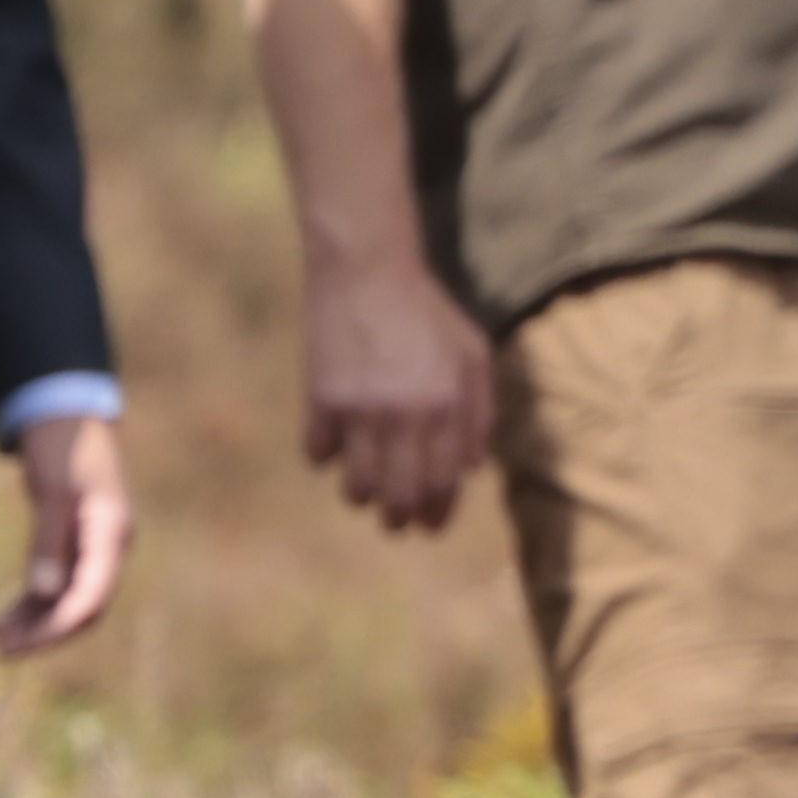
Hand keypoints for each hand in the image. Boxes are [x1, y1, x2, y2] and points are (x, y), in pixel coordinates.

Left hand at [0, 406, 132, 659]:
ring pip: (69, 601)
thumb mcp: (52, 490)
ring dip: (35, 623)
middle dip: (44, 632)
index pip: (92, 596)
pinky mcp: (75, 544)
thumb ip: (49, 541)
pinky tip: (6, 620)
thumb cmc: (61, 444)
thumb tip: (43, 594)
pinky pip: (58, 585)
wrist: (65, 412)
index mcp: (112, 532)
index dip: (59, 624)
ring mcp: (94, 547)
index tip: (22, 642)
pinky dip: (34, 604)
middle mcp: (109, 546)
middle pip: (84, 608)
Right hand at [300, 247, 496, 536]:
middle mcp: (405, 414)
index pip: (443, 481)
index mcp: (447, 404)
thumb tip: (468, 468)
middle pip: (399, 494)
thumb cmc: (427, 313)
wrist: (366, 272)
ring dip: (362, 495)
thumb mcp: (472, 354)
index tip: (430, 525)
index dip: (437, 512)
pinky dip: (327, 458)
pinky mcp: (320, 399)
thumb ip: (478, 413)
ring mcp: (360, 409)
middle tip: (396, 521)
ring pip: (356, 485)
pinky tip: (335, 447)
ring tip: (364, 491)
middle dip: (399, 517)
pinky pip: (318, 454)